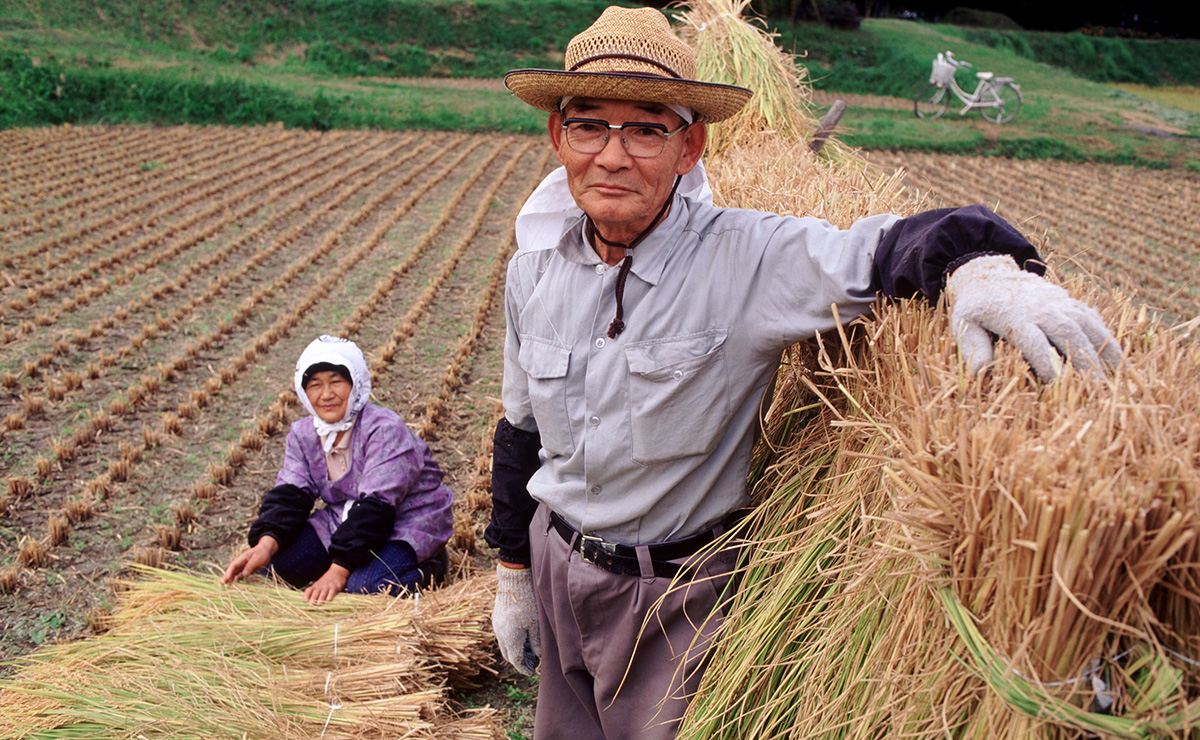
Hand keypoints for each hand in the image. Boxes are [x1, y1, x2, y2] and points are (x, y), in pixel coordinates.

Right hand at [222, 536, 278, 584]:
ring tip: (227, 584)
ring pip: (236, 572)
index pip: (233, 565)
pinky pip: (241, 573)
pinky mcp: (247, 568)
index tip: (227, 579)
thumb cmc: (262, 553)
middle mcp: (241, 562)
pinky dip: (238, 577)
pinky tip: (236, 582)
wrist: (266, 550)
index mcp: (242, 558)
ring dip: (232, 577)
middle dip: (227, 576)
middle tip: (223, 583)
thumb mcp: (257, 559)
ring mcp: (244, 565)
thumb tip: (242, 575)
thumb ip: (250, 567)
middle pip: (232, 569)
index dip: (229, 572)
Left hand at [304, 564, 349, 605]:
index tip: (304, 601)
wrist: (337, 572)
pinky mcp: (335, 587)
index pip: (309, 590)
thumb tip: (307, 601)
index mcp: (316, 586)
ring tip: (319, 604)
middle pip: (316, 592)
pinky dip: (330, 595)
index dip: (306, 595)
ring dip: (321, 598)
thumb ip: (314, 591)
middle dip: (313, 598)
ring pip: (323, 592)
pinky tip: (329, 600)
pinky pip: (332, 591)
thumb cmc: (326, 581)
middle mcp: (321, 586)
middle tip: (311, 604)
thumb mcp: (319, 584)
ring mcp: (328, 586)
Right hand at [492, 563, 540, 674]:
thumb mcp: (536, 624)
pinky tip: (522, 636)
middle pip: (508, 655)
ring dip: (515, 650)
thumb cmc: (528, 602)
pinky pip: (502, 635)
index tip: (533, 672)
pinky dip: (511, 641)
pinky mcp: (496, 618)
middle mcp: (501, 635)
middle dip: (520, 661)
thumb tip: (538, 656)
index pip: (516, 661)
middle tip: (533, 663)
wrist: (513, 581)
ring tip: (529, 650)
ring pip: (504, 645)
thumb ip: (536, 643)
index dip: (525, 669)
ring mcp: (497, 626)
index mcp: (510, 639)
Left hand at [946, 255, 1120, 380]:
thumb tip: (979, 374)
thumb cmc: (976, 307)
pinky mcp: (1068, 301)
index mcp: (1014, 316)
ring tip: (1116, 376)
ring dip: (1102, 349)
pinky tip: (1118, 358)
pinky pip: (1092, 318)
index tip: (1059, 385)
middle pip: (1067, 333)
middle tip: (1097, 389)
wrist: (989, 274)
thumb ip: (973, 347)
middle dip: (1083, 361)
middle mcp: (1041, 308)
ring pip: (1086, 324)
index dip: (1048, 363)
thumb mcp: (964, 324)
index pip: (1035, 342)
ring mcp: (1058, 302)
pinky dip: (1106, 336)